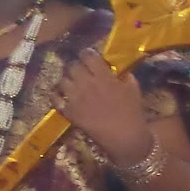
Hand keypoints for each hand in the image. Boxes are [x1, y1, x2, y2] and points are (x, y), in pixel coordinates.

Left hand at [55, 50, 149, 165]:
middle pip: (72, 66)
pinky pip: (55, 99)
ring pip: (62, 80)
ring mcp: (75, 98)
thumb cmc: (132, 112)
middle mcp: (87, 84)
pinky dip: (56, 95)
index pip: (89, 56)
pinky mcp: (69, 111)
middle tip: (80, 70)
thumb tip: (118, 68)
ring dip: (67, 79)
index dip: (87, 54)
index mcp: (104, 77)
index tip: (89, 56)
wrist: (124, 136)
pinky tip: (62, 95)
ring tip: (72, 83)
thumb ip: (125, 76)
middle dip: (76, 66)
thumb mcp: (134, 89)